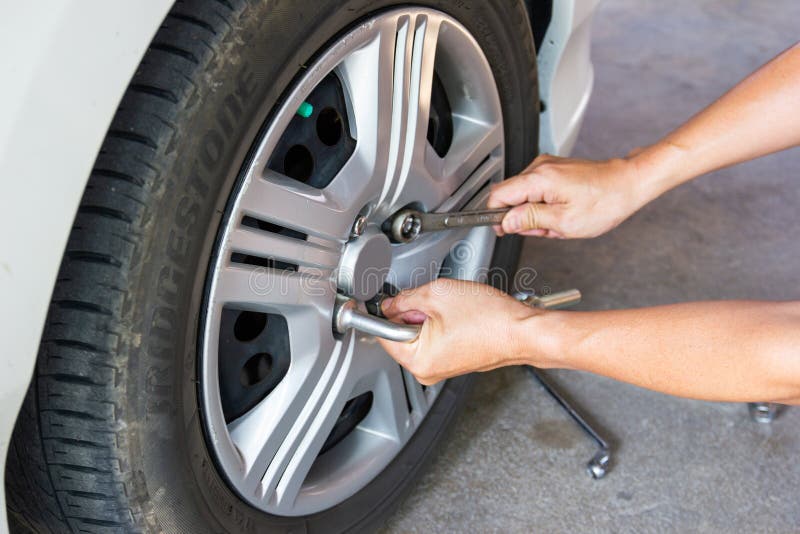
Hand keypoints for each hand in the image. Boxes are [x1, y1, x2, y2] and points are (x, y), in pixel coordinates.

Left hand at [378, 279, 543, 384]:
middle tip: (433, 301)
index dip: (382, 311)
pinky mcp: (454, 359)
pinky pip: (435, 337)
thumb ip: (404, 298)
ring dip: (428, 315)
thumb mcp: (437, 294)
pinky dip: (441, 322)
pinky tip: (458, 315)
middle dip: (411, 312)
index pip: (382, 334)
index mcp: (418, 360)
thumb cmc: (490, 320)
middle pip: (400, 333)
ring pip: (419, 333)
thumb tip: (390, 304)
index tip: (380, 300)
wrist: (523, 331)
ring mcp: (442, 367)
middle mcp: (428, 370)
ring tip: (451, 309)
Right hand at [487, 153, 647, 237]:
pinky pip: (536, 188)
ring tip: (557, 220)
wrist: (629, 184)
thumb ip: (530, 220)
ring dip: (533, 212)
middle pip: (509, 194)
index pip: (498, 195)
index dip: (496, 216)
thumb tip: (506, 221)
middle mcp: (540, 167)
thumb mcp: (565, 222)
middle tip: (544, 228)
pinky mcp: (554, 168)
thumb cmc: (605, 202)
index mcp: (539, 179)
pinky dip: (543, 204)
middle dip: (520, 216)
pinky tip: (560, 211)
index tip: (503, 229)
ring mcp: (547, 165)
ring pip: (523, 193)